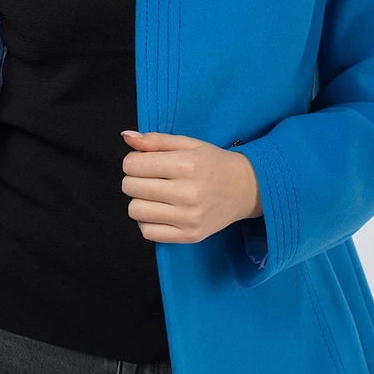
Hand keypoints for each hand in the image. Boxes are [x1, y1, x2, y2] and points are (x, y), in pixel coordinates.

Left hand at [120, 129, 261, 243]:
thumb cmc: (213, 163)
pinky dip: (147, 221)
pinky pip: (148, 232)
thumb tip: (126, 137)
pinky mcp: (190, 236)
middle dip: (133, 180)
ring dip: (139, 201)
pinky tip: (160, 211)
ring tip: (154, 195)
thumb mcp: (188, 144)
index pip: (133, 165)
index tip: (143, 163)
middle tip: (149, 178)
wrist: (246, 189)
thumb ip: (155, 140)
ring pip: (135, 211)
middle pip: (130, 187)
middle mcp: (187, 193)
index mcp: (185, 165)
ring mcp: (189, 218)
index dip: (132, 162)